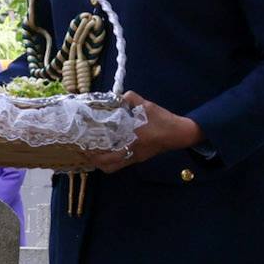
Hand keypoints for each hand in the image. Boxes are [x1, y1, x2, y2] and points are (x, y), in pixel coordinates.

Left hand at [88, 93, 202, 171]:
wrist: (180, 133)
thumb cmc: (164, 120)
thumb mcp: (148, 106)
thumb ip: (132, 99)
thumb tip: (120, 95)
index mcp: (132, 139)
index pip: (108, 149)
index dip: (93, 150)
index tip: (83, 143)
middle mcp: (132, 152)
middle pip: (106, 165)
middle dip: (93, 160)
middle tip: (84, 150)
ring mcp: (135, 158)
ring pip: (112, 168)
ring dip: (100, 163)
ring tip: (93, 153)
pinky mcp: (139, 159)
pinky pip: (120, 165)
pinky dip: (110, 162)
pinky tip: (107, 152)